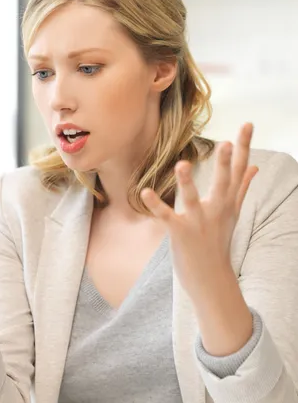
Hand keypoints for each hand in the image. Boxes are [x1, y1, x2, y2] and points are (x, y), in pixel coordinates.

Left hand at [140, 123, 258, 303]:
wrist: (211, 278)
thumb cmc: (219, 242)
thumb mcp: (233, 212)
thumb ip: (242, 187)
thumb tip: (255, 166)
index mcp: (228, 202)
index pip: (239, 170)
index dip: (243, 147)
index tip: (247, 124)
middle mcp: (217, 210)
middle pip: (223, 183)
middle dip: (225, 164)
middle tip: (228, 142)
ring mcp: (198, 222)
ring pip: (192, 199)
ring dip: (187, 183)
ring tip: (183, 164)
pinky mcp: (180, 233)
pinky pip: (166, 217)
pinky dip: (156, 205)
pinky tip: (146, 192)